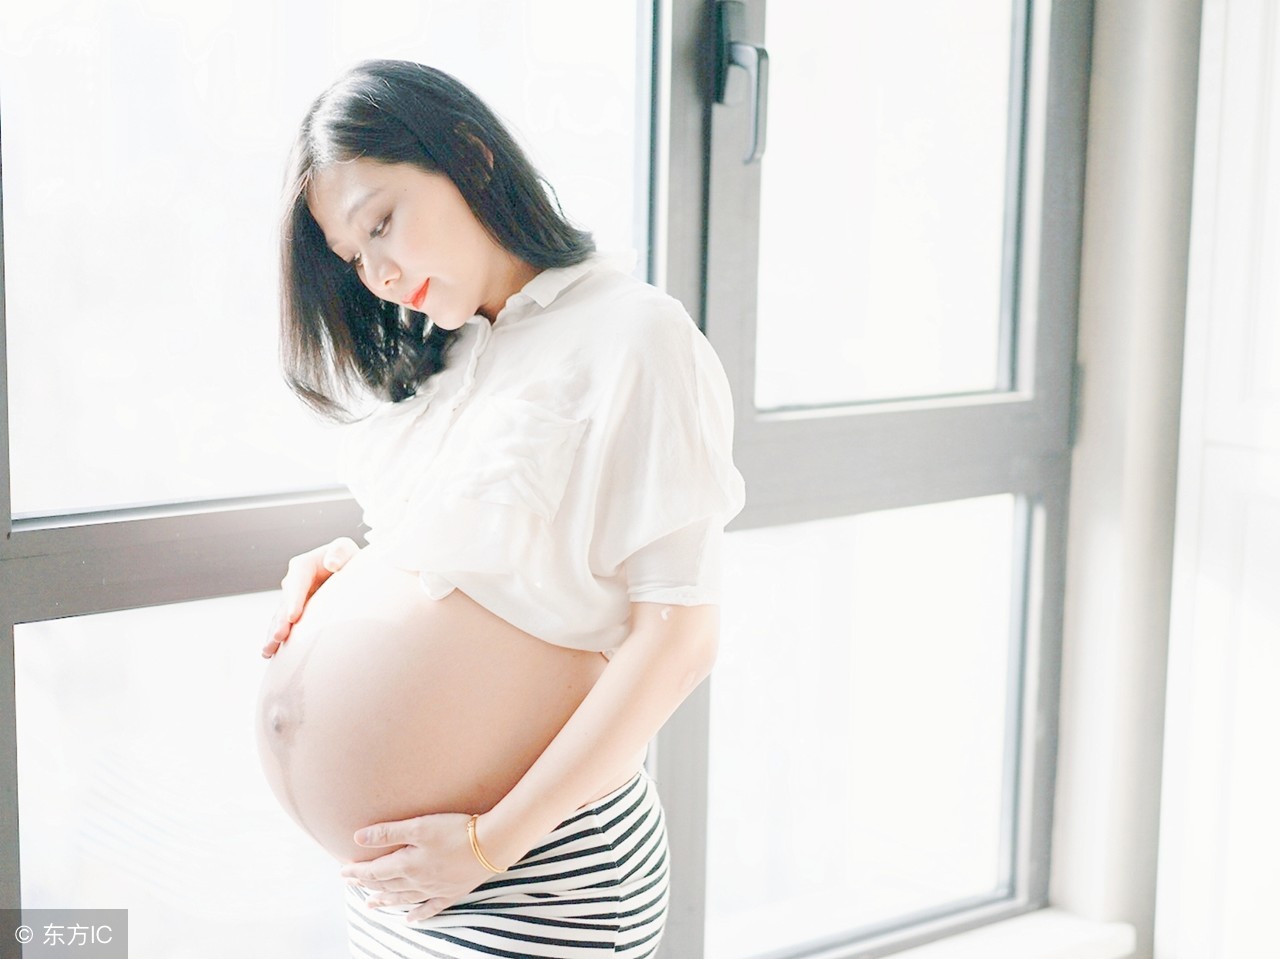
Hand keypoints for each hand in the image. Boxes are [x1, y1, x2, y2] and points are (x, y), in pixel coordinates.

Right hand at [261, 536, 359, 657]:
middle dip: (281, 622)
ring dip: (274, 634)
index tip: (293, 617)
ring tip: (269, 651)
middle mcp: (293, 583)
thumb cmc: (347, 558)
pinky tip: (270, 653)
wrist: (348, 570)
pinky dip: (277, 638)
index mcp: (303, 566)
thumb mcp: (345, 549)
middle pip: (285, 603)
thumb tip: (332, 563)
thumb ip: (339, 552)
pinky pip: (284, 625)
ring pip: (281, 618)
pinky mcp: (295, 612)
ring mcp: (292, 599)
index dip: (294, 600)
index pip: (296, 583)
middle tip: (278, 638)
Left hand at [339, 812, 498, 921]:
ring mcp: (434, 889)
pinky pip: (430, 908)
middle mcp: (417, 881)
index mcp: (407, 864)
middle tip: (351, 884)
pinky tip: (410, 920)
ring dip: (385, 900)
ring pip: (403, 898)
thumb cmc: (455, 830)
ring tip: (370, 904)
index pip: (374, 871)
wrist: (491, 845)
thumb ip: (388, 832)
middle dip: (366, 884)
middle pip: (386, 885)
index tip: (343, 871)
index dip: (357, 871)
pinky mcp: (451, 892)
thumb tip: (358, 839)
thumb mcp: (419, 825)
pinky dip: (418, 915)